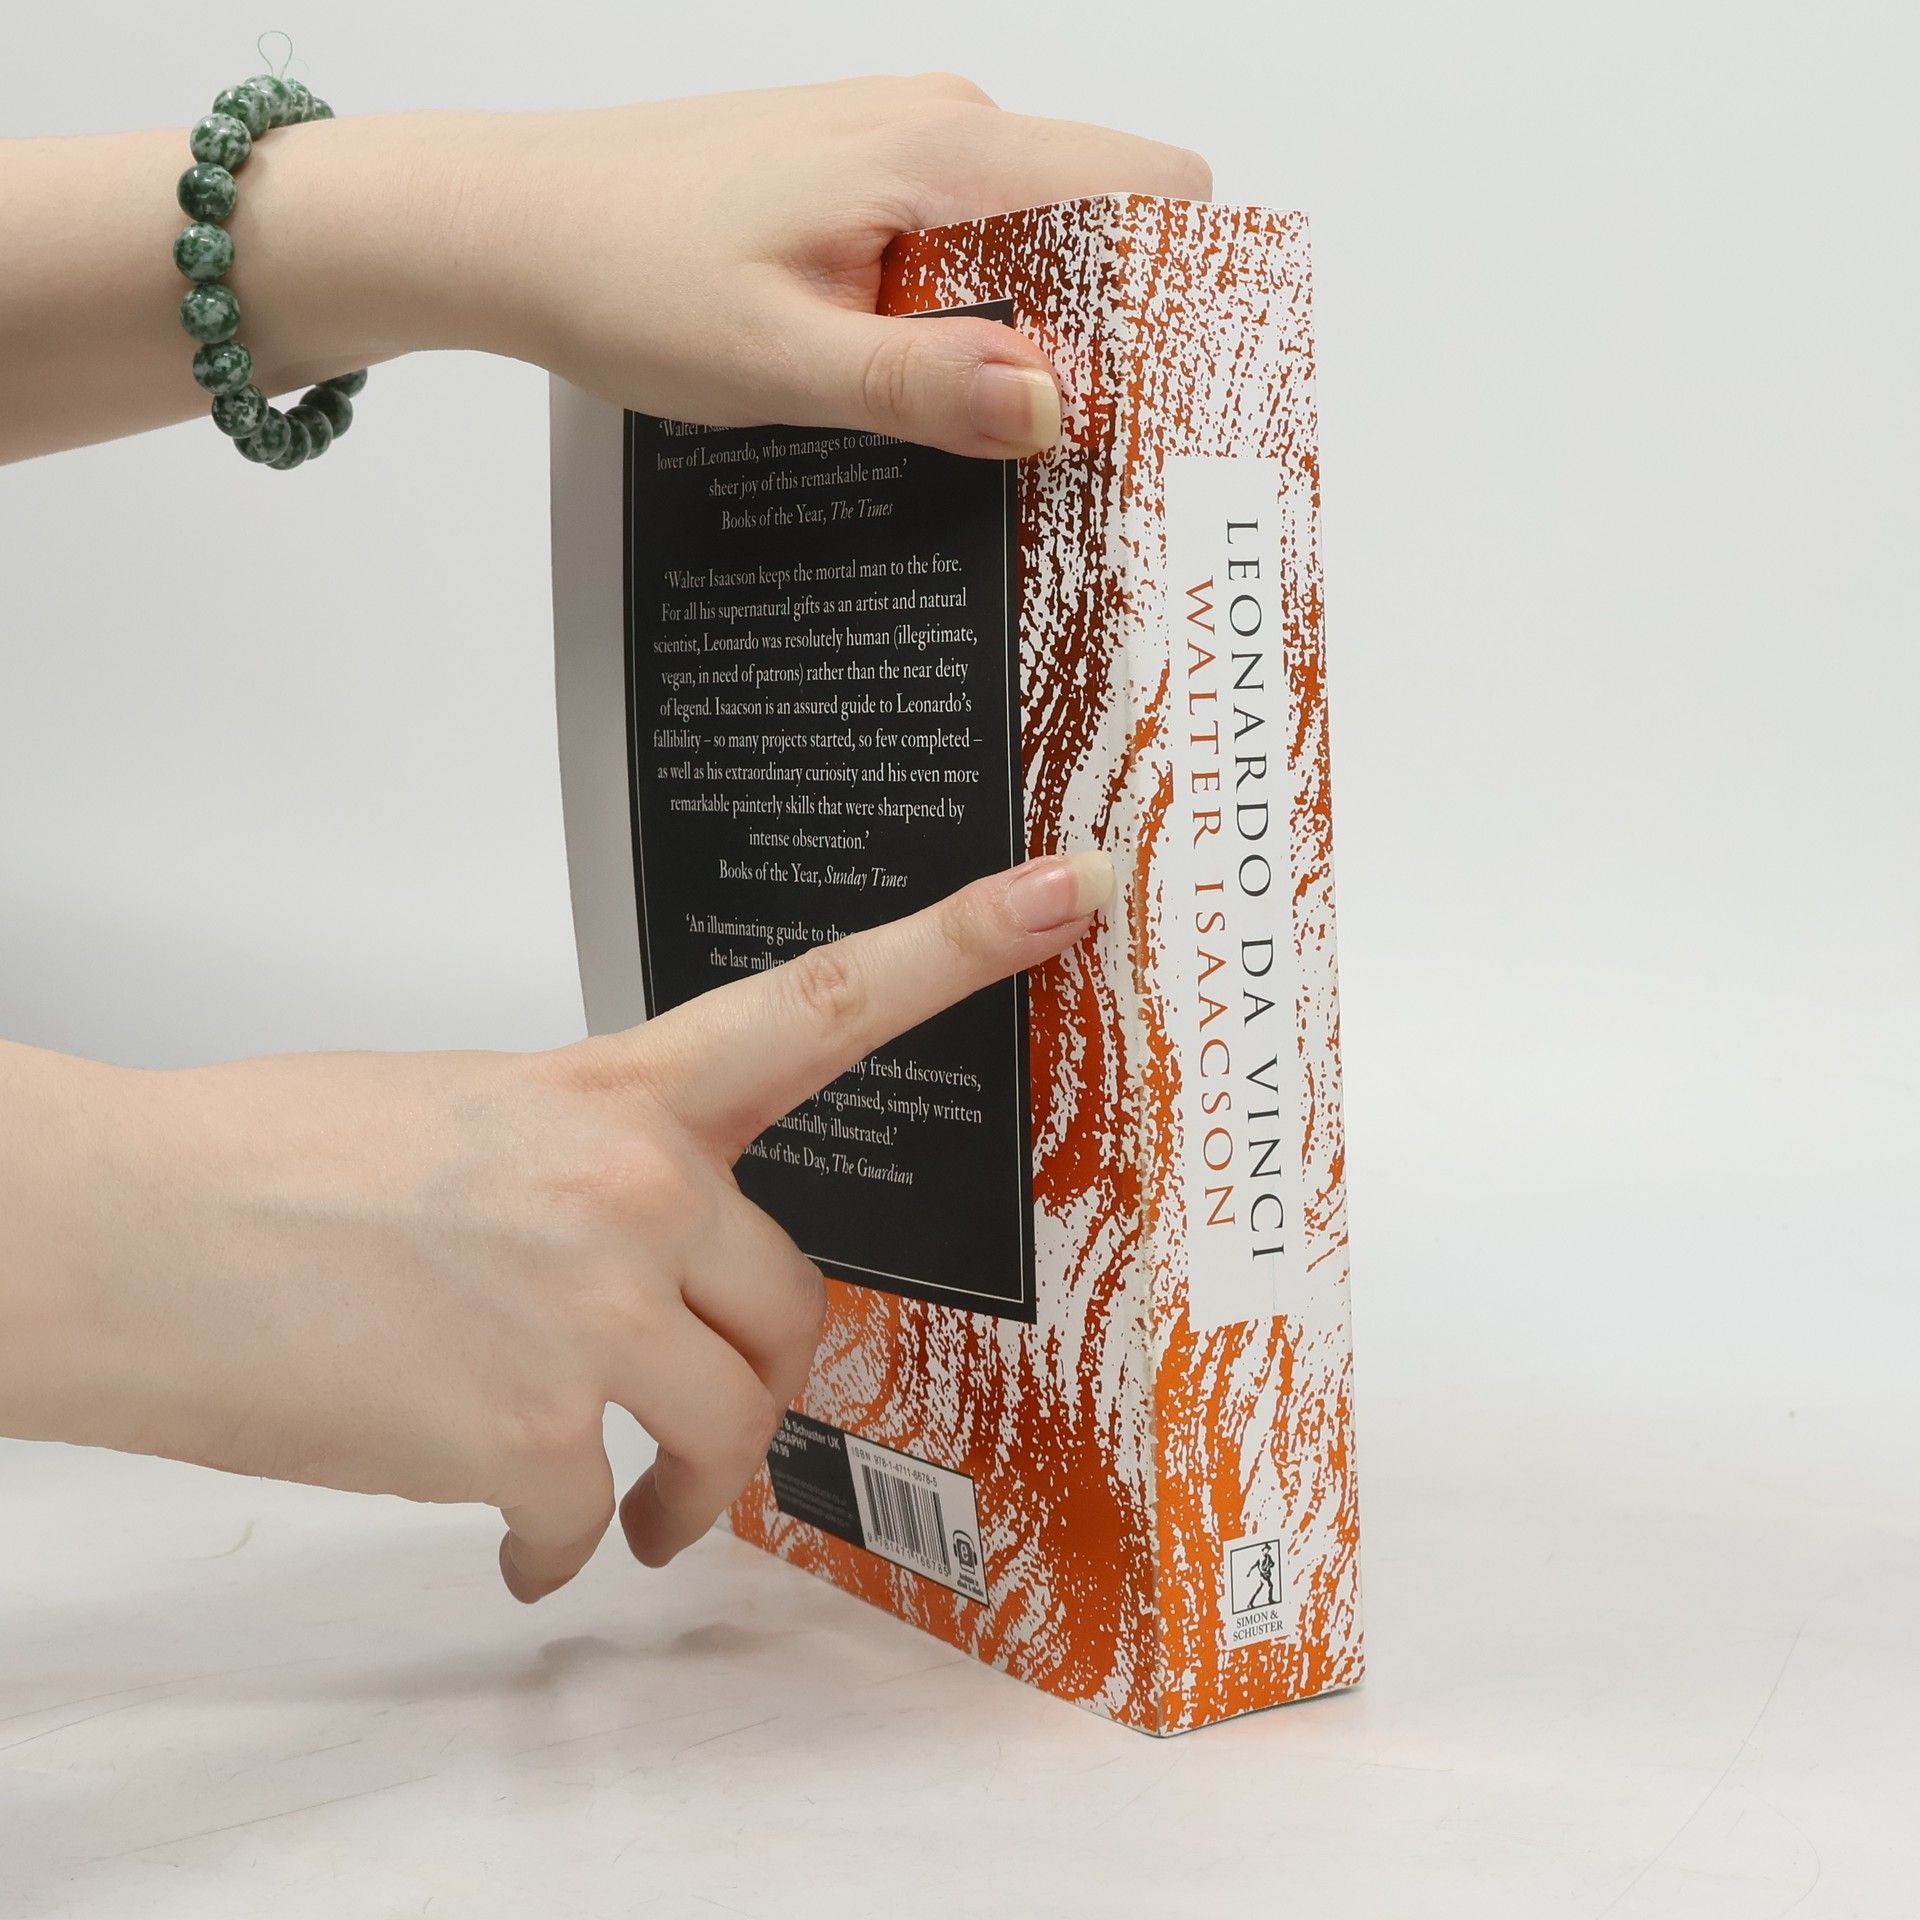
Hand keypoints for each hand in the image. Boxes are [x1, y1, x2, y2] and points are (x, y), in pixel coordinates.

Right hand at [1, 852, 1112, 1600]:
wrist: (124, 1236)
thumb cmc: (276, 1162)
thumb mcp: (475, 1114)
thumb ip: (598, 1163)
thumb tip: (653, 1246)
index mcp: (619, 1089)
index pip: (829, 999)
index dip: (968, 941)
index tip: (1077, 884)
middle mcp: (631, 1186)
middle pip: (794, 1309)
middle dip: (754, 1379)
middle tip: (705, 1433)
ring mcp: (589, 1309)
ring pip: (730, 1427)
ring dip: (688, 1493)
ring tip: (632, 1518)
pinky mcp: (527, 1429)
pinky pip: (599, 1516)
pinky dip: (567, 1547)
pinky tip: (524, 1545)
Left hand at [4, 76, 1207, 459]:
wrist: (502, 222)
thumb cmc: (626, 277)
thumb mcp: (785, 365)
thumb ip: (931, 386)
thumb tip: (1067, 403)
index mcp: (947, 151)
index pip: (1154, 184)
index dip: (1183, 290)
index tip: (1166, 400)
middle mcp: (941, 126)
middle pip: (1103, 221)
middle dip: (1111, 335)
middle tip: (1076, 463)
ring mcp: (897, 146)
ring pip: (1030, 240)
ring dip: (1029, 339)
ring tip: (987, 446)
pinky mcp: (856, 180)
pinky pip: (961, 246)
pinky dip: (966, 321)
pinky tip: (916, 395)